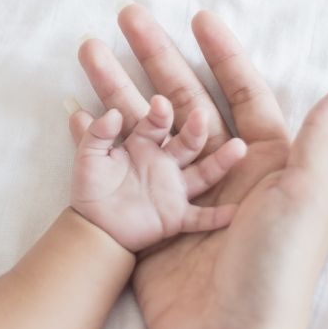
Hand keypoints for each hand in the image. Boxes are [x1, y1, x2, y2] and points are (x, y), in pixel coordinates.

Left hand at [68, 96, 245, 251]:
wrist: (93, 225)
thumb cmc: (91, 186)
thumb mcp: (88, 156)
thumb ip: (96, 134)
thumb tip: (110, 112)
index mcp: (144, 144)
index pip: (155, 124)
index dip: (159, 114)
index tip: (159, 103)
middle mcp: (165, 162)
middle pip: (186, 143)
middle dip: (194, 130)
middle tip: (201, 116)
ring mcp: (174, 188)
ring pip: (203, 173)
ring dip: (221, 162)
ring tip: (239, 147)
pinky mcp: (177, 216)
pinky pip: (201, 217)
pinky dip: (218, 216)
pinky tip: (236, 210)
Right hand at [78, 5, 327, 328]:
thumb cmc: (275, 265)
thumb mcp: (305, 198)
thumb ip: (319, 140)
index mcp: (266, 161)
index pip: (242, 91)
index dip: (220, 53)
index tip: (196, 18)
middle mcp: (222, 168)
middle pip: (186, 96)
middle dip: (157, 55)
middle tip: (128, 18)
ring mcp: (181, 188)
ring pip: (146, 122)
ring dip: (117, 86)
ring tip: (89, 51)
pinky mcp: (150, 213)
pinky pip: (121, 161)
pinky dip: (99, 134)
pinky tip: (78, 109)